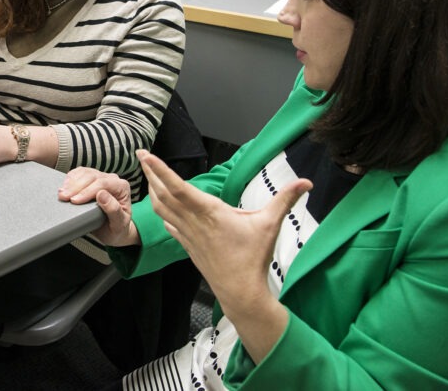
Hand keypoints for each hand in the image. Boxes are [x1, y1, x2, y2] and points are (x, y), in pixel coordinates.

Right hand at [59, 167, 138, 246]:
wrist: (114, 230)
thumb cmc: (117, 228)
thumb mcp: (119, 224)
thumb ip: (113, 210)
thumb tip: (102, 195)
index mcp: (122, 187)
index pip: (103, 184)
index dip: (87, 191)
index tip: (75, 201)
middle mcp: (112, 179)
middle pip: (92, 176)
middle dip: (76, 186)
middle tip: (64, 197)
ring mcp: (101, 177)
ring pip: (84, 172)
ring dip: (71, 182)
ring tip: (62, 193)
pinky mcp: (91, 179)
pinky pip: (80, 173)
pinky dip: (70, 178)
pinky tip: (64, 187)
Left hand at [139, 149, 310, 318]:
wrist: (240, 292)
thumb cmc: (252, 258)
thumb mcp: (269, 225)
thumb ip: (285, 199)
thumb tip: (307, 182)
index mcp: (209, 212)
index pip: (178, 186)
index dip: (160, 170)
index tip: (146, 155)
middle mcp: (193, 221)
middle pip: (163, 194)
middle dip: (150, 173)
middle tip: (141, 156)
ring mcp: (187, 234)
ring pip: (162, 209)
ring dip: (153, 190)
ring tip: (148, 175)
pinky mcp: (188, 245)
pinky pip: (169, 224)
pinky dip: (161, 212)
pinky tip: (161, 208)